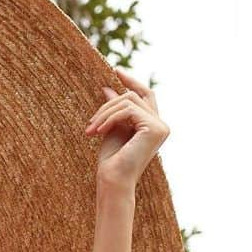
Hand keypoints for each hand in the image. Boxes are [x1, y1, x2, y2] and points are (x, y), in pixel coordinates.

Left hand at [85, 67, 169, 188]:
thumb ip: (113, 110)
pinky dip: (110, 118)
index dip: (132, 81)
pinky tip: (98, 131)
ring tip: (91, 129)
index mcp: (152, 125)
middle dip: (108, 104)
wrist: (113, 181)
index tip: (116, 71)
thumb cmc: (111, 162)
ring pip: (129, 100)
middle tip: (90, 122)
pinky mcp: (155, 128)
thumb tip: (108, 87)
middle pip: (133, 96)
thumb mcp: (110, 129)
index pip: (145, 95)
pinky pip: (129, 109)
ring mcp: (161, 126)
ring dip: (105, 112)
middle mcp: (161, 125)